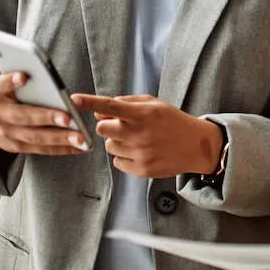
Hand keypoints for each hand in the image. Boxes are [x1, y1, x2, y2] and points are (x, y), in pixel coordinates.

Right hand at [0, 72, 89, 154]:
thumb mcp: (9, 85)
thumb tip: (52, 80)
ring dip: (60, 138)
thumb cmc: (9, 95)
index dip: (11, 81)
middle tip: (68, 119)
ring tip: (81, 138)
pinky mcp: (16, 147)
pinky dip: (62, 148)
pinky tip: (79, 146)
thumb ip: (25, 81)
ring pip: (35, 137)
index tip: (24, 77)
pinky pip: (41, 149)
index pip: (0, 85)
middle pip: (24, 116)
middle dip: (47, 118)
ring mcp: (6, 134)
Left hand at [73, 94, 222, 178]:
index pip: (110, 106)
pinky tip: (141, 152)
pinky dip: (125, 156)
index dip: (90, 102)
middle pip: (102, 129)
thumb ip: (126, 103)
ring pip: (109, 146)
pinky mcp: (141, 170)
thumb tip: (99, 111)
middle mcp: (140, 133)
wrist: (196, 146)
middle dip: (108, 126)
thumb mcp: (154, 104)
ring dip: (118, 142)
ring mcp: (140, 153)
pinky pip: (117, 161)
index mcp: (143, 114)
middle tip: (123, 126)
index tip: (73, 99)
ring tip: (139, 140)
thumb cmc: (172, 121)